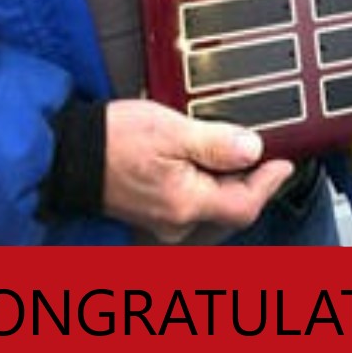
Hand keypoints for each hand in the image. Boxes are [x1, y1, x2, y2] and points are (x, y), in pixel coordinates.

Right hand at [101, 99, 294, 242]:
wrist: (66, 153)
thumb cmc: (111, 139)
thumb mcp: (171, 129)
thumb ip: (216, 143)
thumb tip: (253, 149)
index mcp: (186, 203)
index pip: (246, 204)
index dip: (270, 183)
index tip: (285, 162)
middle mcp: (176, 223)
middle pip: (230, 210)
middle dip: (250, 183)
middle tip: (263, 154)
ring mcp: (162, 223)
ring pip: (212, 209)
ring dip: (227, 185)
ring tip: (234, 155)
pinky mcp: (150, 216)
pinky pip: (191, 207)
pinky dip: (205, 188)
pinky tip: (203, 166)